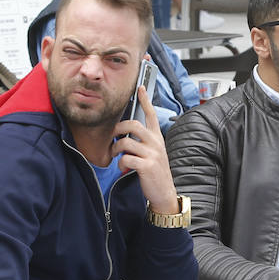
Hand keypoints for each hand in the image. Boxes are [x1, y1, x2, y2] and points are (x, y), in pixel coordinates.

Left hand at [111, 84, 178, 211]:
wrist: (164, 192)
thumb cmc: (155, 172)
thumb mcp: (153, 153)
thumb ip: (143, 143)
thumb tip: (124, 138)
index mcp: (157, 138)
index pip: (151, 115)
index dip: (145, 100)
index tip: (141, 87)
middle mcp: (156, 143)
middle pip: (133, 125)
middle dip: (118, 129)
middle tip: (114, 137)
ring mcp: (152, 154)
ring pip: (126, 142)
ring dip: (116, 149)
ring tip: (116, 156)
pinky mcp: (146, 165)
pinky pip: (126, 158)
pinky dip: (120, 164)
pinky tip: (123, 168)